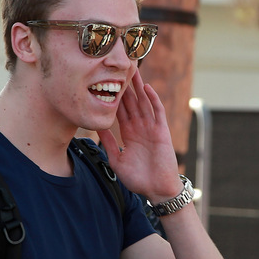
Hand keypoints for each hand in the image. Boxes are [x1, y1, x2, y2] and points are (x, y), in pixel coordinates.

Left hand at [98, 69, 180, 201]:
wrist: (156, 189)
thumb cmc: (138, 178)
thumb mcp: (117, 160)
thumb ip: (108, 143)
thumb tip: (96, 128)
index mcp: (129, 133)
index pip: (120, 110)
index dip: (113, 96)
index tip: (104, 82)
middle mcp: (140, 127)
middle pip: (131, 101)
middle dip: (125, 85)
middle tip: (118, 68)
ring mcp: (151, 128)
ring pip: (144, 102)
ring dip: (139, 87)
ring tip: (133, 70)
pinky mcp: (162, 131)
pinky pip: (157, 112)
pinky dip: (153, 99)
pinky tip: (147, 88)